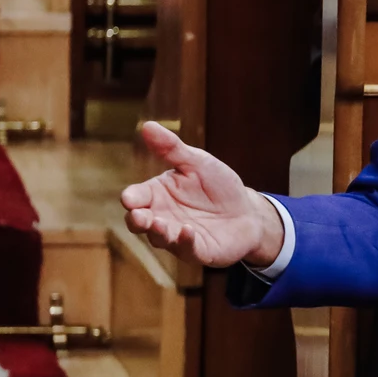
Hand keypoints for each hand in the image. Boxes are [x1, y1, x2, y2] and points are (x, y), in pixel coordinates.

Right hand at [120, 121, 284, 267]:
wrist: (247, 211)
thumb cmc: (217, 185)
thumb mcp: (197, 162)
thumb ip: (172, 148)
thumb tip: (147, 125)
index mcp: (157, 195)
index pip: (136, 197)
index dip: (131, 198)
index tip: (130, 198)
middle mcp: (161, 217)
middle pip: (139, 222)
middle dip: (137, 219)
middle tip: (139, 215)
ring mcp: (177, 236)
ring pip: (160, 238)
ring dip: (159, 232)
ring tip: (161, 224)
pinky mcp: (197, 251)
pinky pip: (187, 249)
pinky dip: (185, 242)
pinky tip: (188, 231)